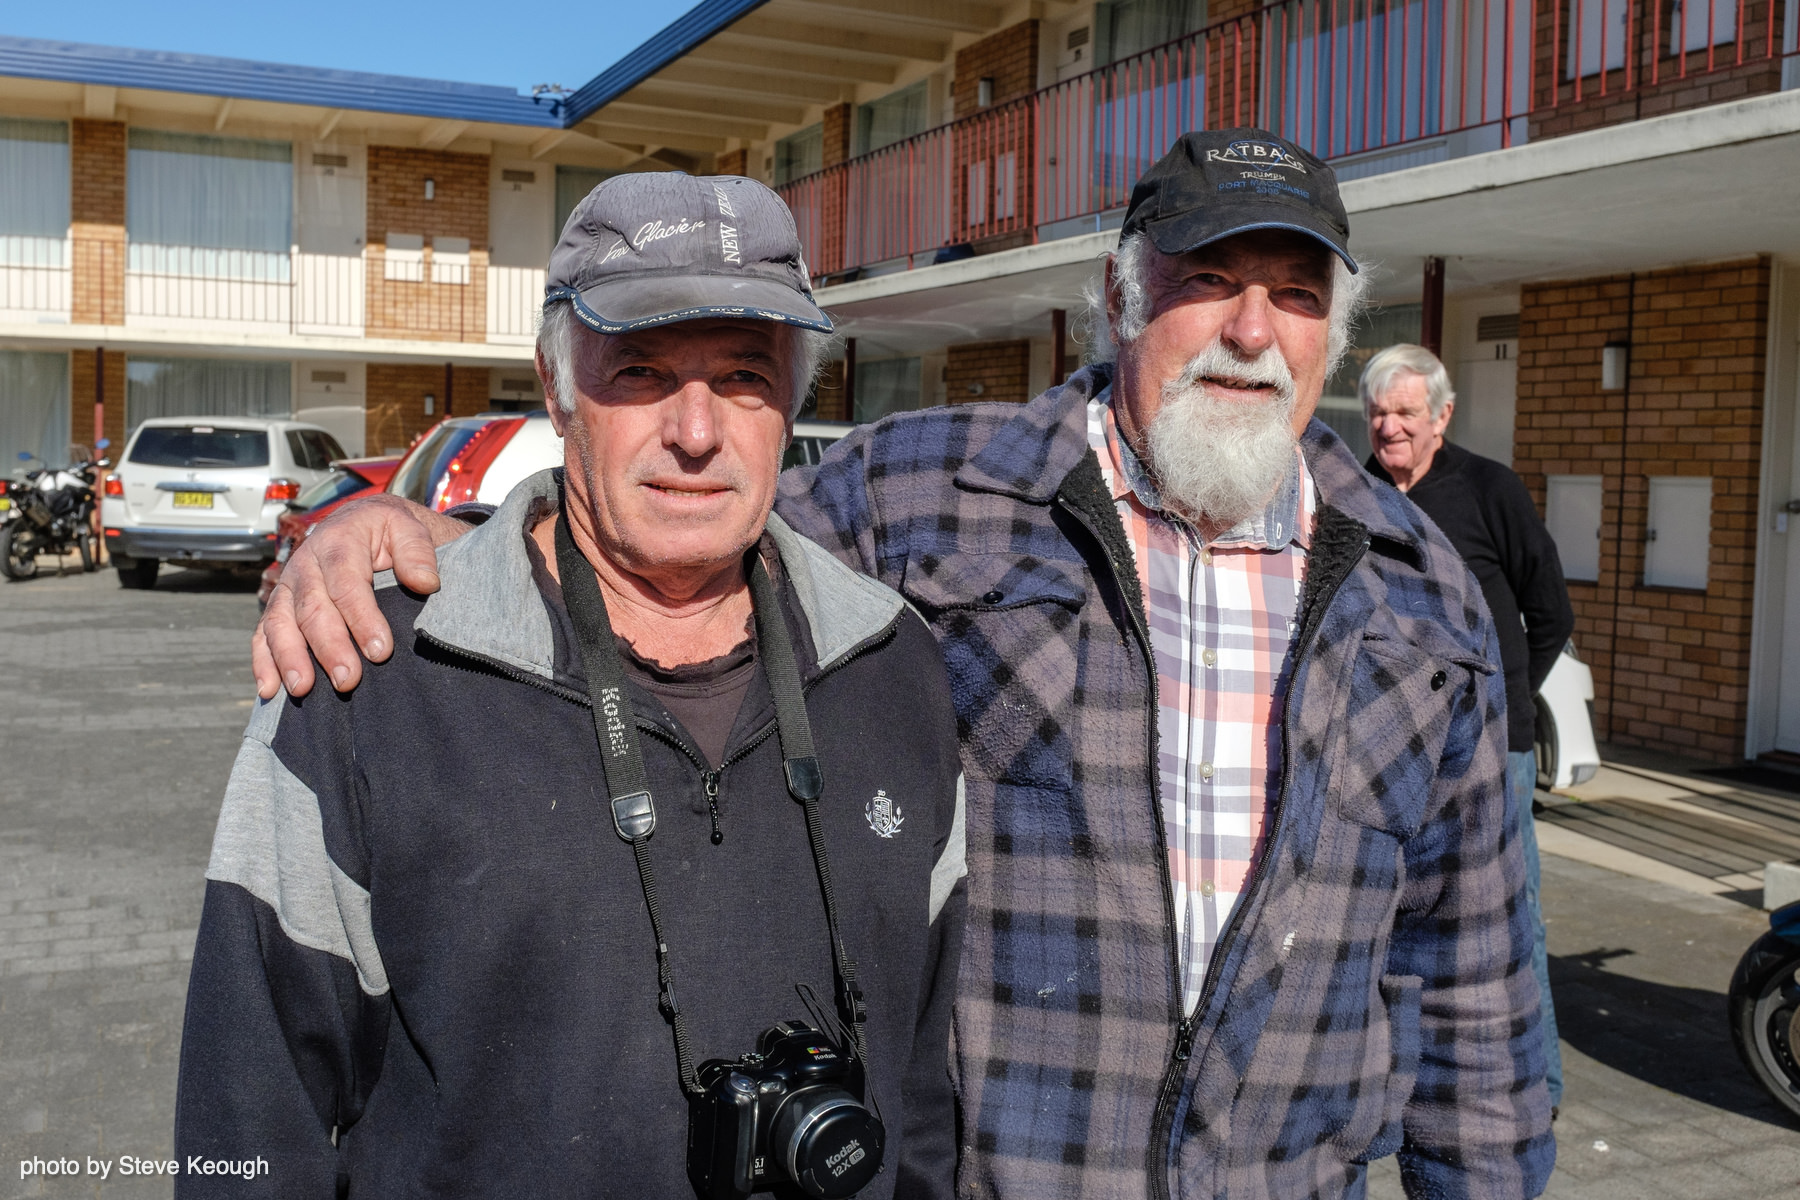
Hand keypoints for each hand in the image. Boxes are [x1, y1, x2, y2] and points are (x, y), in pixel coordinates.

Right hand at [252, 494, 468, 698]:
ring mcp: (288, 586)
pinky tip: (269, 689)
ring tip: (302, 689)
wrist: (360, 521)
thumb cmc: (388, 532)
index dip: (362, 618)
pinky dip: (263, 661)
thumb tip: (426, 582)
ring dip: (289, 658)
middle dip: (329, 646)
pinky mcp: (280, 605)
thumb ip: (417, 551)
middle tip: (347, 679)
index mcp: (339, 541)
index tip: (380, 651)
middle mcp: (306, 564)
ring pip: (280, 622)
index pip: (347, 582)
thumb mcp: (407, 528)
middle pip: (312, 607)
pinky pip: (264, 633)